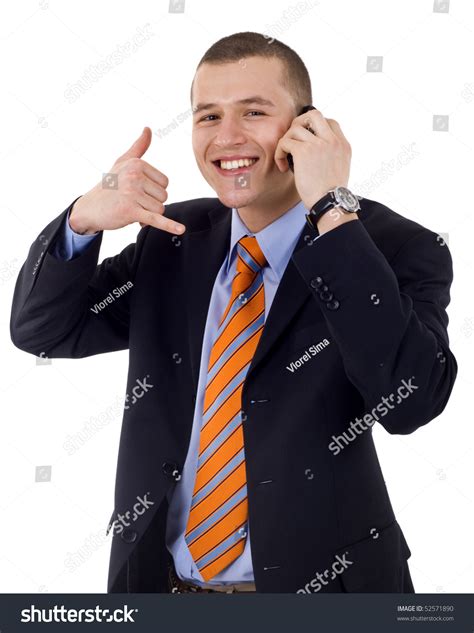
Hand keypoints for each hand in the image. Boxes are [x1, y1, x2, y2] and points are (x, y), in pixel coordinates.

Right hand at [69, 127, 185, 234]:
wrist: (90, 208)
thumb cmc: (110, 185)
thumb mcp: (123, 162)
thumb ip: (138, 147)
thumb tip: (148, 129)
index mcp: (137, 164)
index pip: (164, 182)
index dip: (154, 191)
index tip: (138, 191)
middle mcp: (134, 176)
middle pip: (163, 196)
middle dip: (152, 203)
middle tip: (133, 202)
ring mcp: (132, 194)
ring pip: (160, 209)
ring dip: (149, 214)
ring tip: (132, 210)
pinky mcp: (130, 211)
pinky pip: (155, 219)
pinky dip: (169, 226)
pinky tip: (181, 230)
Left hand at [274, 109, 351, 209]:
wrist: (330, 202)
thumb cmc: (331, 194)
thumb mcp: (340, 169)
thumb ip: (332, 155)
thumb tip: (315, 152)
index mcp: (343, 144)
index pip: (330, 122)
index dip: (315, 127)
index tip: (307, 141)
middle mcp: (332, 140)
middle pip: (314, 114)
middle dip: (299, 123)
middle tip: (292, 140)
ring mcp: (318, 144)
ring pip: (295, 127)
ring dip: (286, 141)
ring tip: (285, 156)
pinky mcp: (303, 151)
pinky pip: (285, 142)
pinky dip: (279, 153)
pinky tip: (282, 166)